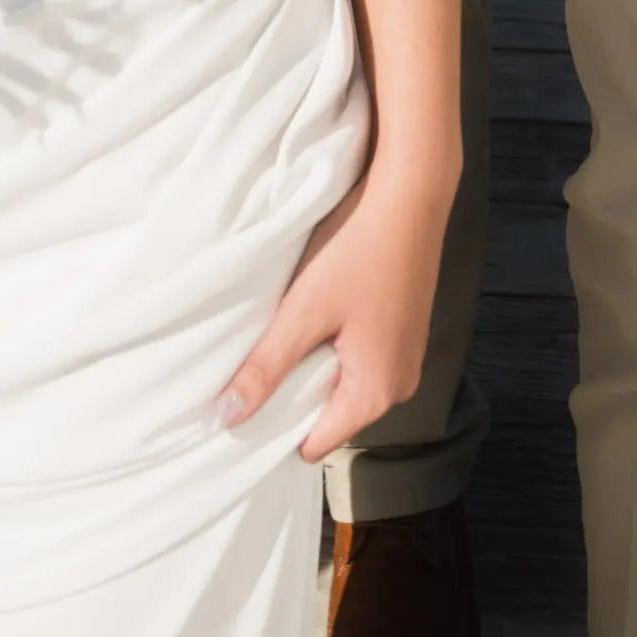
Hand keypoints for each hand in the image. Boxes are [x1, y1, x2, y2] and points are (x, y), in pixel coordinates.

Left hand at [219, 172, 447, 464]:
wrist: (411, 192)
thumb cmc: (359, 249)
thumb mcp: (303, 311)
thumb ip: (265, 369)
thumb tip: (226, 419)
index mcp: (376, 394)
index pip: (315, 444)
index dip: (276, 430)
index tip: (245, 408)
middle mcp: (400, 386)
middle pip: (331, 416)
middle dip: (294, 396)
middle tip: (258, 364)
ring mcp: (407, 358)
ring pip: (345, 384)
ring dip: (314, 367)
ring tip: (286, 334)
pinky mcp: (405, 331)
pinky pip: (363, 360)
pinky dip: (336, 347)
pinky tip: (318, 314)